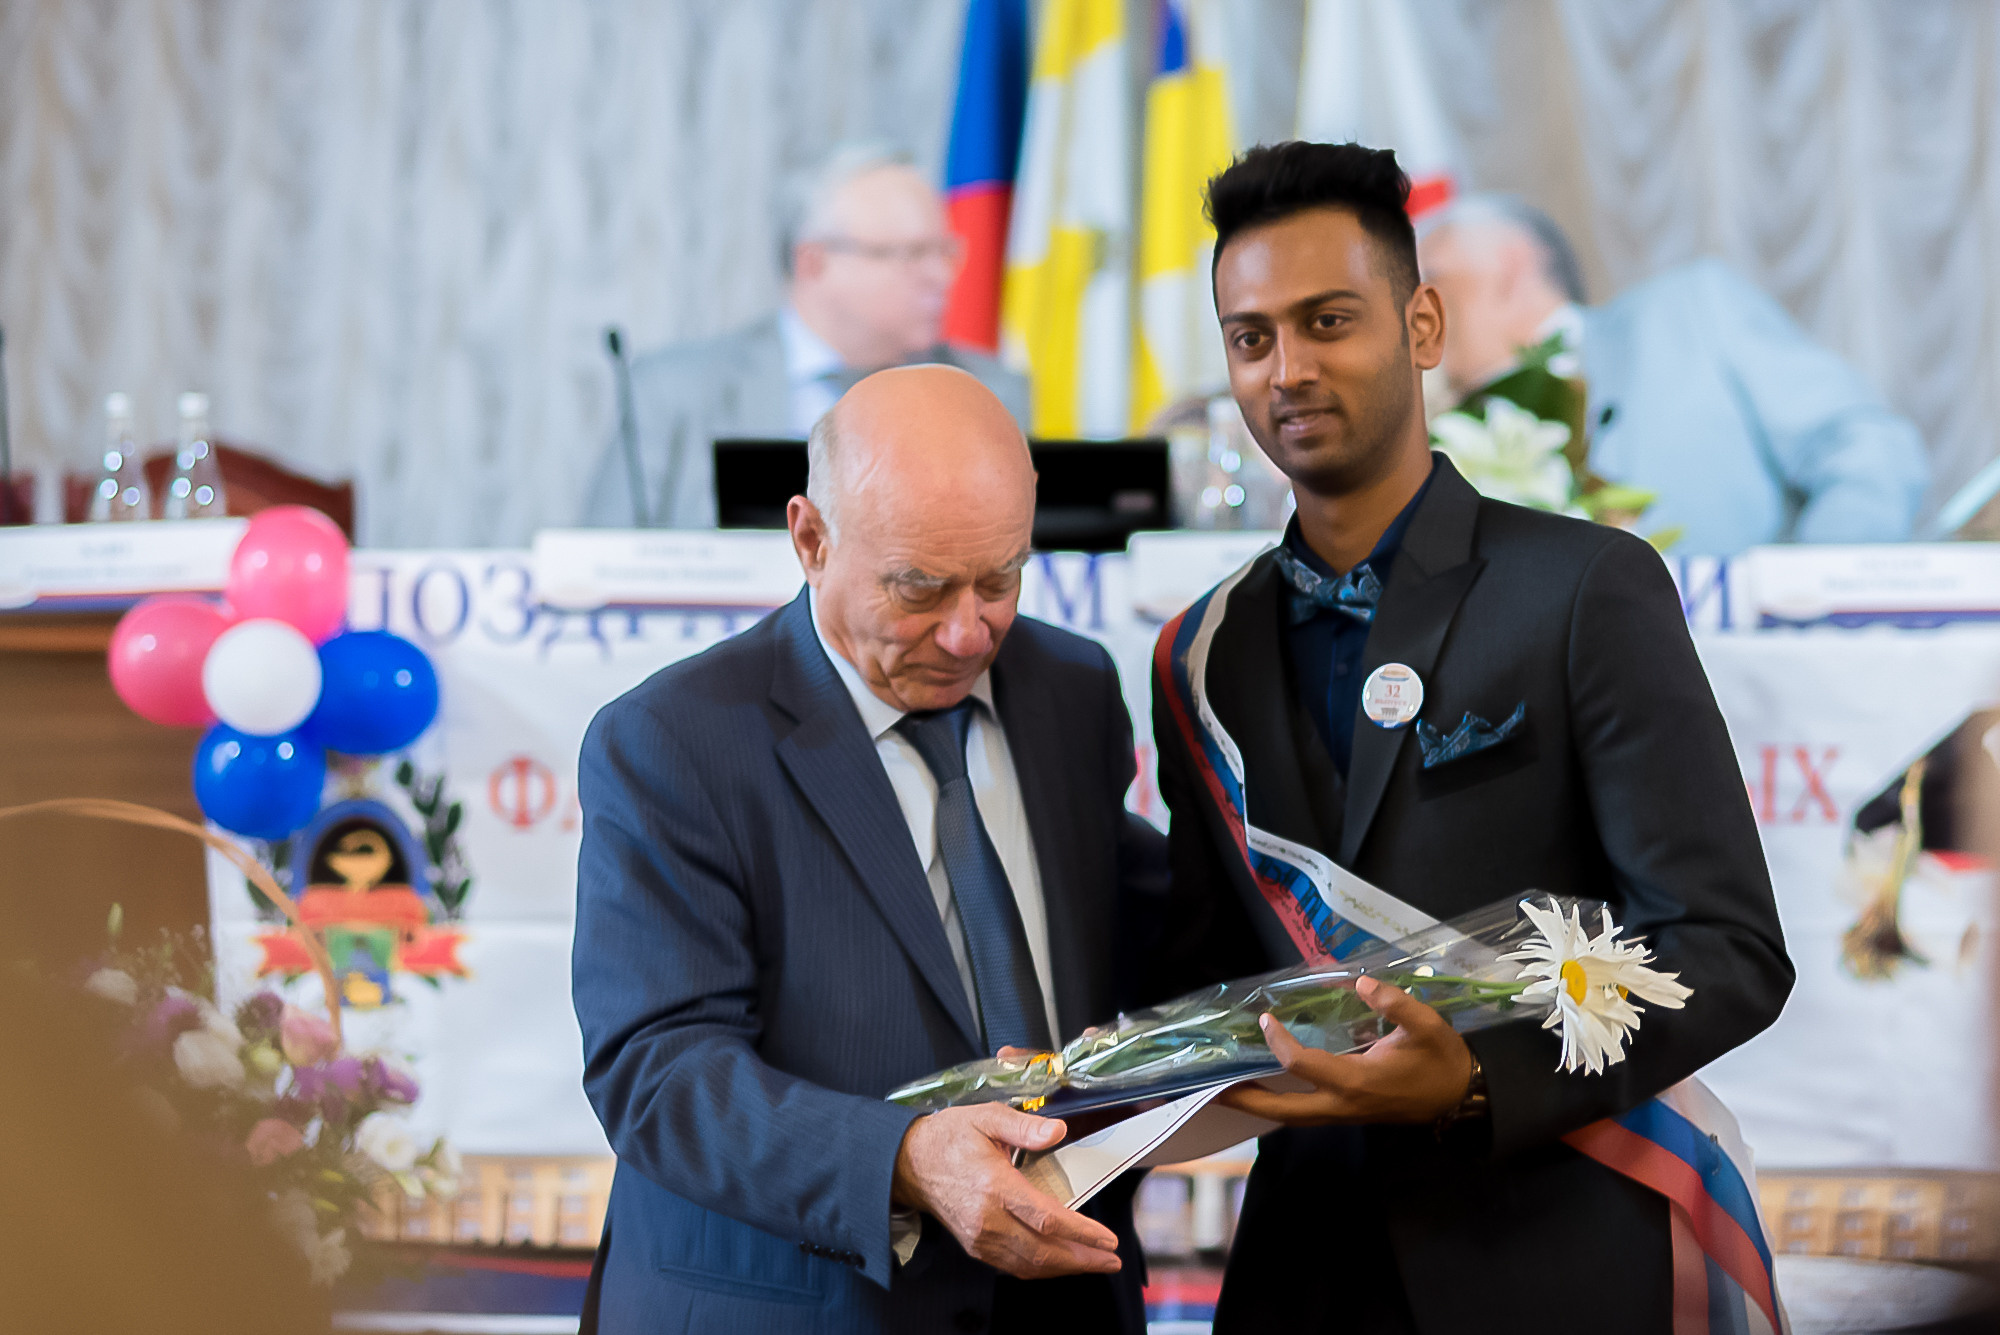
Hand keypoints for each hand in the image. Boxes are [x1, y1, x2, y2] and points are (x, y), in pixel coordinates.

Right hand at [891, 1104, 1122, 1279]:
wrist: (909, 1163)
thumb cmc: (948, 1138)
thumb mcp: (986, 1117)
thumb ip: (1024, 1126)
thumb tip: (1057, 1131)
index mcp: (994, 1186)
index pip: (1047, 1219)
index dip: (1081, 1232)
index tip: (1106, 1239)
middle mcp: (987, 1219)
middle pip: (1043, 1252)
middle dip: (1082, 1260)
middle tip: (1110, 1260)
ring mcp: (980, 1238)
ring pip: (1030, 1265)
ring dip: (1065, 1269)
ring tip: (1093, 1264)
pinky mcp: (975, 1246)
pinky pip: (1013, 1267)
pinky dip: (1040, 1269)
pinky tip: (1058, 1262)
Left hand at [1218, 975, 1472, 1125]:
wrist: (1461, 1097)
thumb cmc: (1442, 1060)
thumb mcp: (1428, 1027)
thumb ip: (1397, 1004)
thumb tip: (1362, 982)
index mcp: (1357, 1083)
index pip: (1303, 1065)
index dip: (1279, 1042)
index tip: (1266, 1018)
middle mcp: (1343, 1105)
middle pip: (1283, 1111)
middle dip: (1246, 1101)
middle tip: (1211, 1087)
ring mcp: (1343, 1114)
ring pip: (1290, 1117)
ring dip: (1257, 1105)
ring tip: (1226, 1088)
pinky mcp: (1346, 1113)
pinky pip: (1303, 1113)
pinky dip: (1277, 1103)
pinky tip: (1262, 1088)